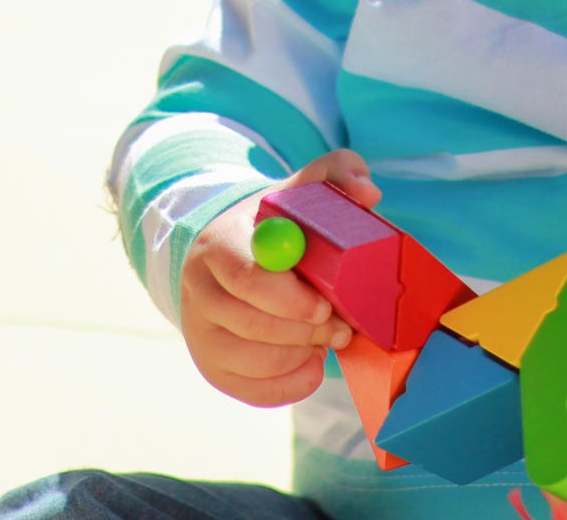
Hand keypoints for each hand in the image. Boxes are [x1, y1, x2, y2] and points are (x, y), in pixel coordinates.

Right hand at [179, 149, 382, 406]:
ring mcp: (200, 333)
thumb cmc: (279, 224)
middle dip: (308, 332)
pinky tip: (310, 360)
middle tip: (343, 329)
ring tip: (325, 337)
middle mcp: (199, 290)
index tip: (327, 306)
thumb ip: (337, 174)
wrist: (233, 256)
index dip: (290, 299)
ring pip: (254, 362)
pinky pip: (255, 391)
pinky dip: (293, 383)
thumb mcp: (302, 189)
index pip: (246, 278)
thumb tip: (367, 192)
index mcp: (220, 243)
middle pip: (251, 325)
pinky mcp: (212, 368)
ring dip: (302, 355)